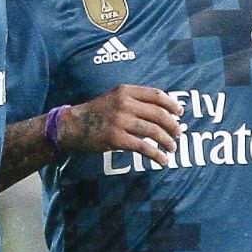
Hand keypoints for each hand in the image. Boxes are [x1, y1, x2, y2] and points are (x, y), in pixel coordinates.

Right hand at [61, 85, 183, 166]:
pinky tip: (162, 160)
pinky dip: (156, 155)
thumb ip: (134, 100)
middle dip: (172, 125)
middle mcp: (124, 103)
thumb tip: (161, 111)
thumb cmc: (95, 113)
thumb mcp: (113, 98)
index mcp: (125, 91)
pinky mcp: (116, 138)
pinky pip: (143, 147)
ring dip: (167, 141)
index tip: (180, 113)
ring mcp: (120, 121)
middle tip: (179, 134)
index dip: (171, 104)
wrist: (71, 126)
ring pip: (153, 131)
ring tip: (172, 148)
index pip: (156, 95)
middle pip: (158, 114)